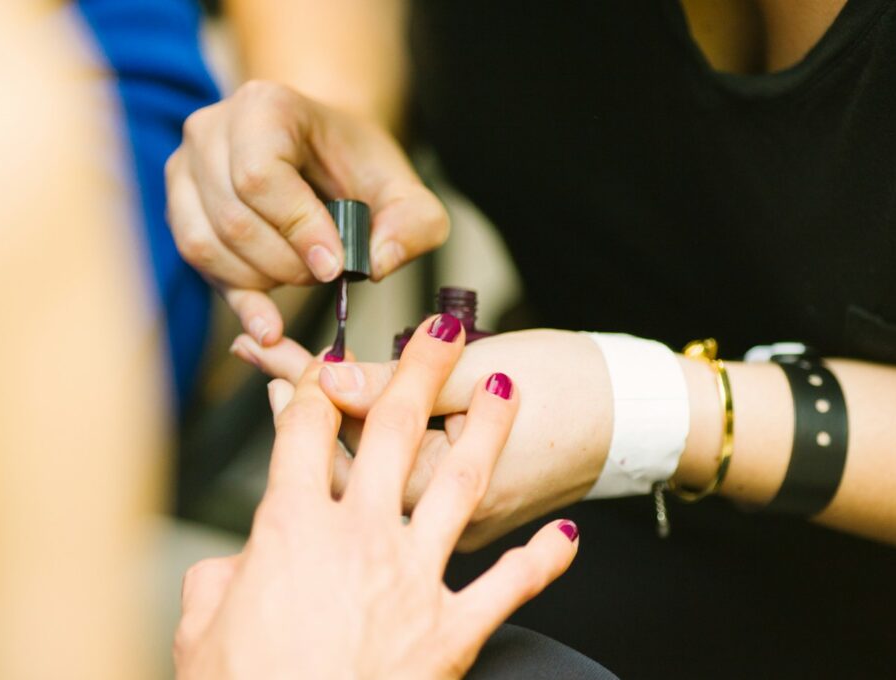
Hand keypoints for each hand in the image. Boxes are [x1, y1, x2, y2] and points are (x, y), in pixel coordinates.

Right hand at [165, 81, 448, 345]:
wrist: (322, 154)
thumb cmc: (357, 167)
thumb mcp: (404, 191)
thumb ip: (413, 225)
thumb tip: (376, 263)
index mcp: (264, 106)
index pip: (261, 176)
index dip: (298, 229)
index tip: (333, 264)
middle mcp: (211, 129)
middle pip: (234, 218)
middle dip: (285, 263)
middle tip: (324, 274)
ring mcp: (185, 168)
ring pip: (206, 244)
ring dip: (260, 280)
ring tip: (301, 275)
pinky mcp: (179, 207)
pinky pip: (197, 261)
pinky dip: (236, 295)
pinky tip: (269, 321)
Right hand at [175, 317, 579, 679]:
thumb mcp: (200, 631)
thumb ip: (216, 581)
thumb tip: (230, 569)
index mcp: (290, 529)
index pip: (303, 434)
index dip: (316, 387)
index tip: (330, 361)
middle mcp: (359, 538)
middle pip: (392, 432)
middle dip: (419, 371)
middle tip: (442, 329)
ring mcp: (413, 579)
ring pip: (458, 483)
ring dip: (486, 431)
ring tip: (506, 390)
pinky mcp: (452, 630)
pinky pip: (508, 585)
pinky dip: (541, 561)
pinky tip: (567, 536)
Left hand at [231, 328, 611, 551]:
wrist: (636, 421)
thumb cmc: (574, 392)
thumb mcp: (485, 373)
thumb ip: (403, 384)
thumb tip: (331, 380)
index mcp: (440, 487)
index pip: (349, 431)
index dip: (303, 380)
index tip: (267, 346)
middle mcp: (438, 518)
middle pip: (347, 453)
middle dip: (301, 398)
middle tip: (259, 353)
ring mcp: (449, 521)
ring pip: (372, 468)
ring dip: (332, 418)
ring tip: (290, 377)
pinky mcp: (462, 512)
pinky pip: (401, 476)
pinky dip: (374, 438)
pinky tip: (352, 410)